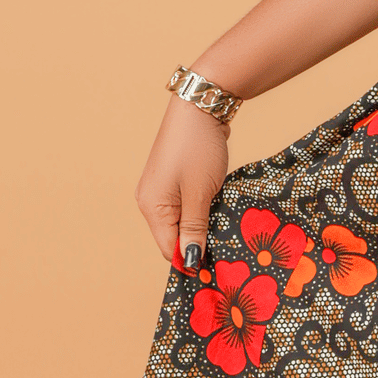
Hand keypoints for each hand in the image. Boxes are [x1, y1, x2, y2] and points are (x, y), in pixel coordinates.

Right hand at [136, 96, 229, 267]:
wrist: (200, 108)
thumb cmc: (198, 150)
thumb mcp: (200, 193)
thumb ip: (195, 228)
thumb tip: (190, 261)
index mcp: (152, 208)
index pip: (169, 249)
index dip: (192, 261)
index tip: (217, 269)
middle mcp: (150, 202)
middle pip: (173, 238)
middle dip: (197, 245)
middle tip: (227, 247)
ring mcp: (161, 190)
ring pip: (182, 223)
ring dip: (202, 228)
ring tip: (224, 229)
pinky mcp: (173, 181)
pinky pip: (186, 208)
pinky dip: (202, 212)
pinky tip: (218, 211)